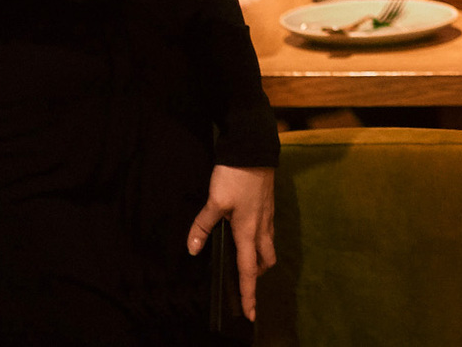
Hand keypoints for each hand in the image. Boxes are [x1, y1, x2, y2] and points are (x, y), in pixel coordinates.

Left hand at [188, 164, 276, 321]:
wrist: (254, 148)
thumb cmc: (235, 175)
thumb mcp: (214, 201)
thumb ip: (203, 226)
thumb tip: (193, 250)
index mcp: (248, 232)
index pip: (248, 271)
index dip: (249, 294)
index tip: (251, 314)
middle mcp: (262, 227)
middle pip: (265, 260)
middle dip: (257, 273)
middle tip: (245, 279)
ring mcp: (268, 214)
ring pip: (268, 244)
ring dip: (260, 255)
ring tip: (245, 255)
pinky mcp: (268, 203)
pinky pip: (268, 229)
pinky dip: (260, 238)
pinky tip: (247, 229)